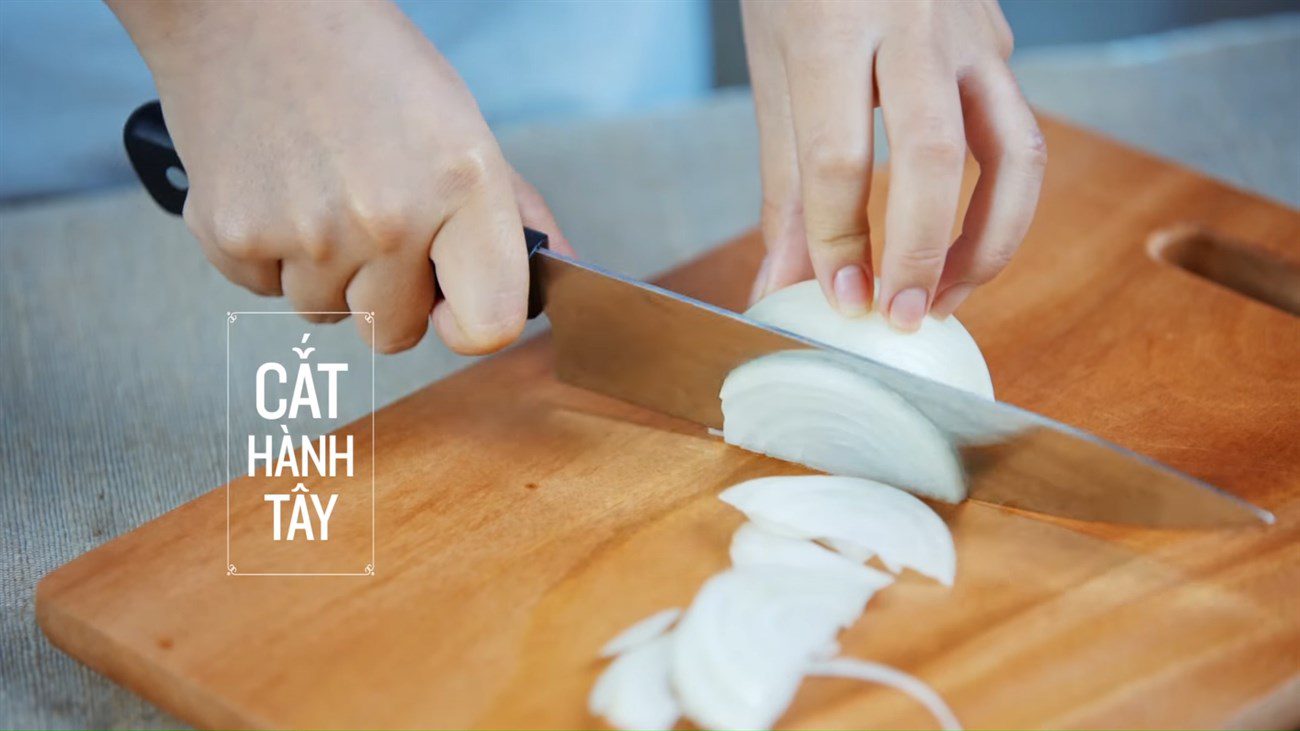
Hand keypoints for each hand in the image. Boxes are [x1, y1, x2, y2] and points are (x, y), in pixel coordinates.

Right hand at [109, 0, 570, 353]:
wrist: (251, 12)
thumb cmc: (367, 65)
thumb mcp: (462, 126)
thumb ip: (512, 212)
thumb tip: (557, 273)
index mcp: (461, 188)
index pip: (488, 329)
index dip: (471, 323)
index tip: (453, 300)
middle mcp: (386, 221)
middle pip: (397, 334)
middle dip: (391, 293)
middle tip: (374, 218)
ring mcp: (306, 235)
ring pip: (327, 314)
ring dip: (328, 273)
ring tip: (323, 192)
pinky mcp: (232, 237)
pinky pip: (265, 292)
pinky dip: (271, 256)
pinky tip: (281, 190)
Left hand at [742, 0, 1045, 328]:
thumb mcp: (774, 72)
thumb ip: (787, 187)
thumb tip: (784, 287)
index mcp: (834, 26)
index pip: (840, 158)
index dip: (840, 243)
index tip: (839, 299)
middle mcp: (915, 25)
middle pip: (935, 157)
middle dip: (922, 253)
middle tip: (900, 316)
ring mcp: (972, 34)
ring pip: (1017, 151)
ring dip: (991, 240)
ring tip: (949, 294)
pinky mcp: (999, 46)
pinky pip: (1017, 133)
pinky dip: (1000, 201)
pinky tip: (962, 236)